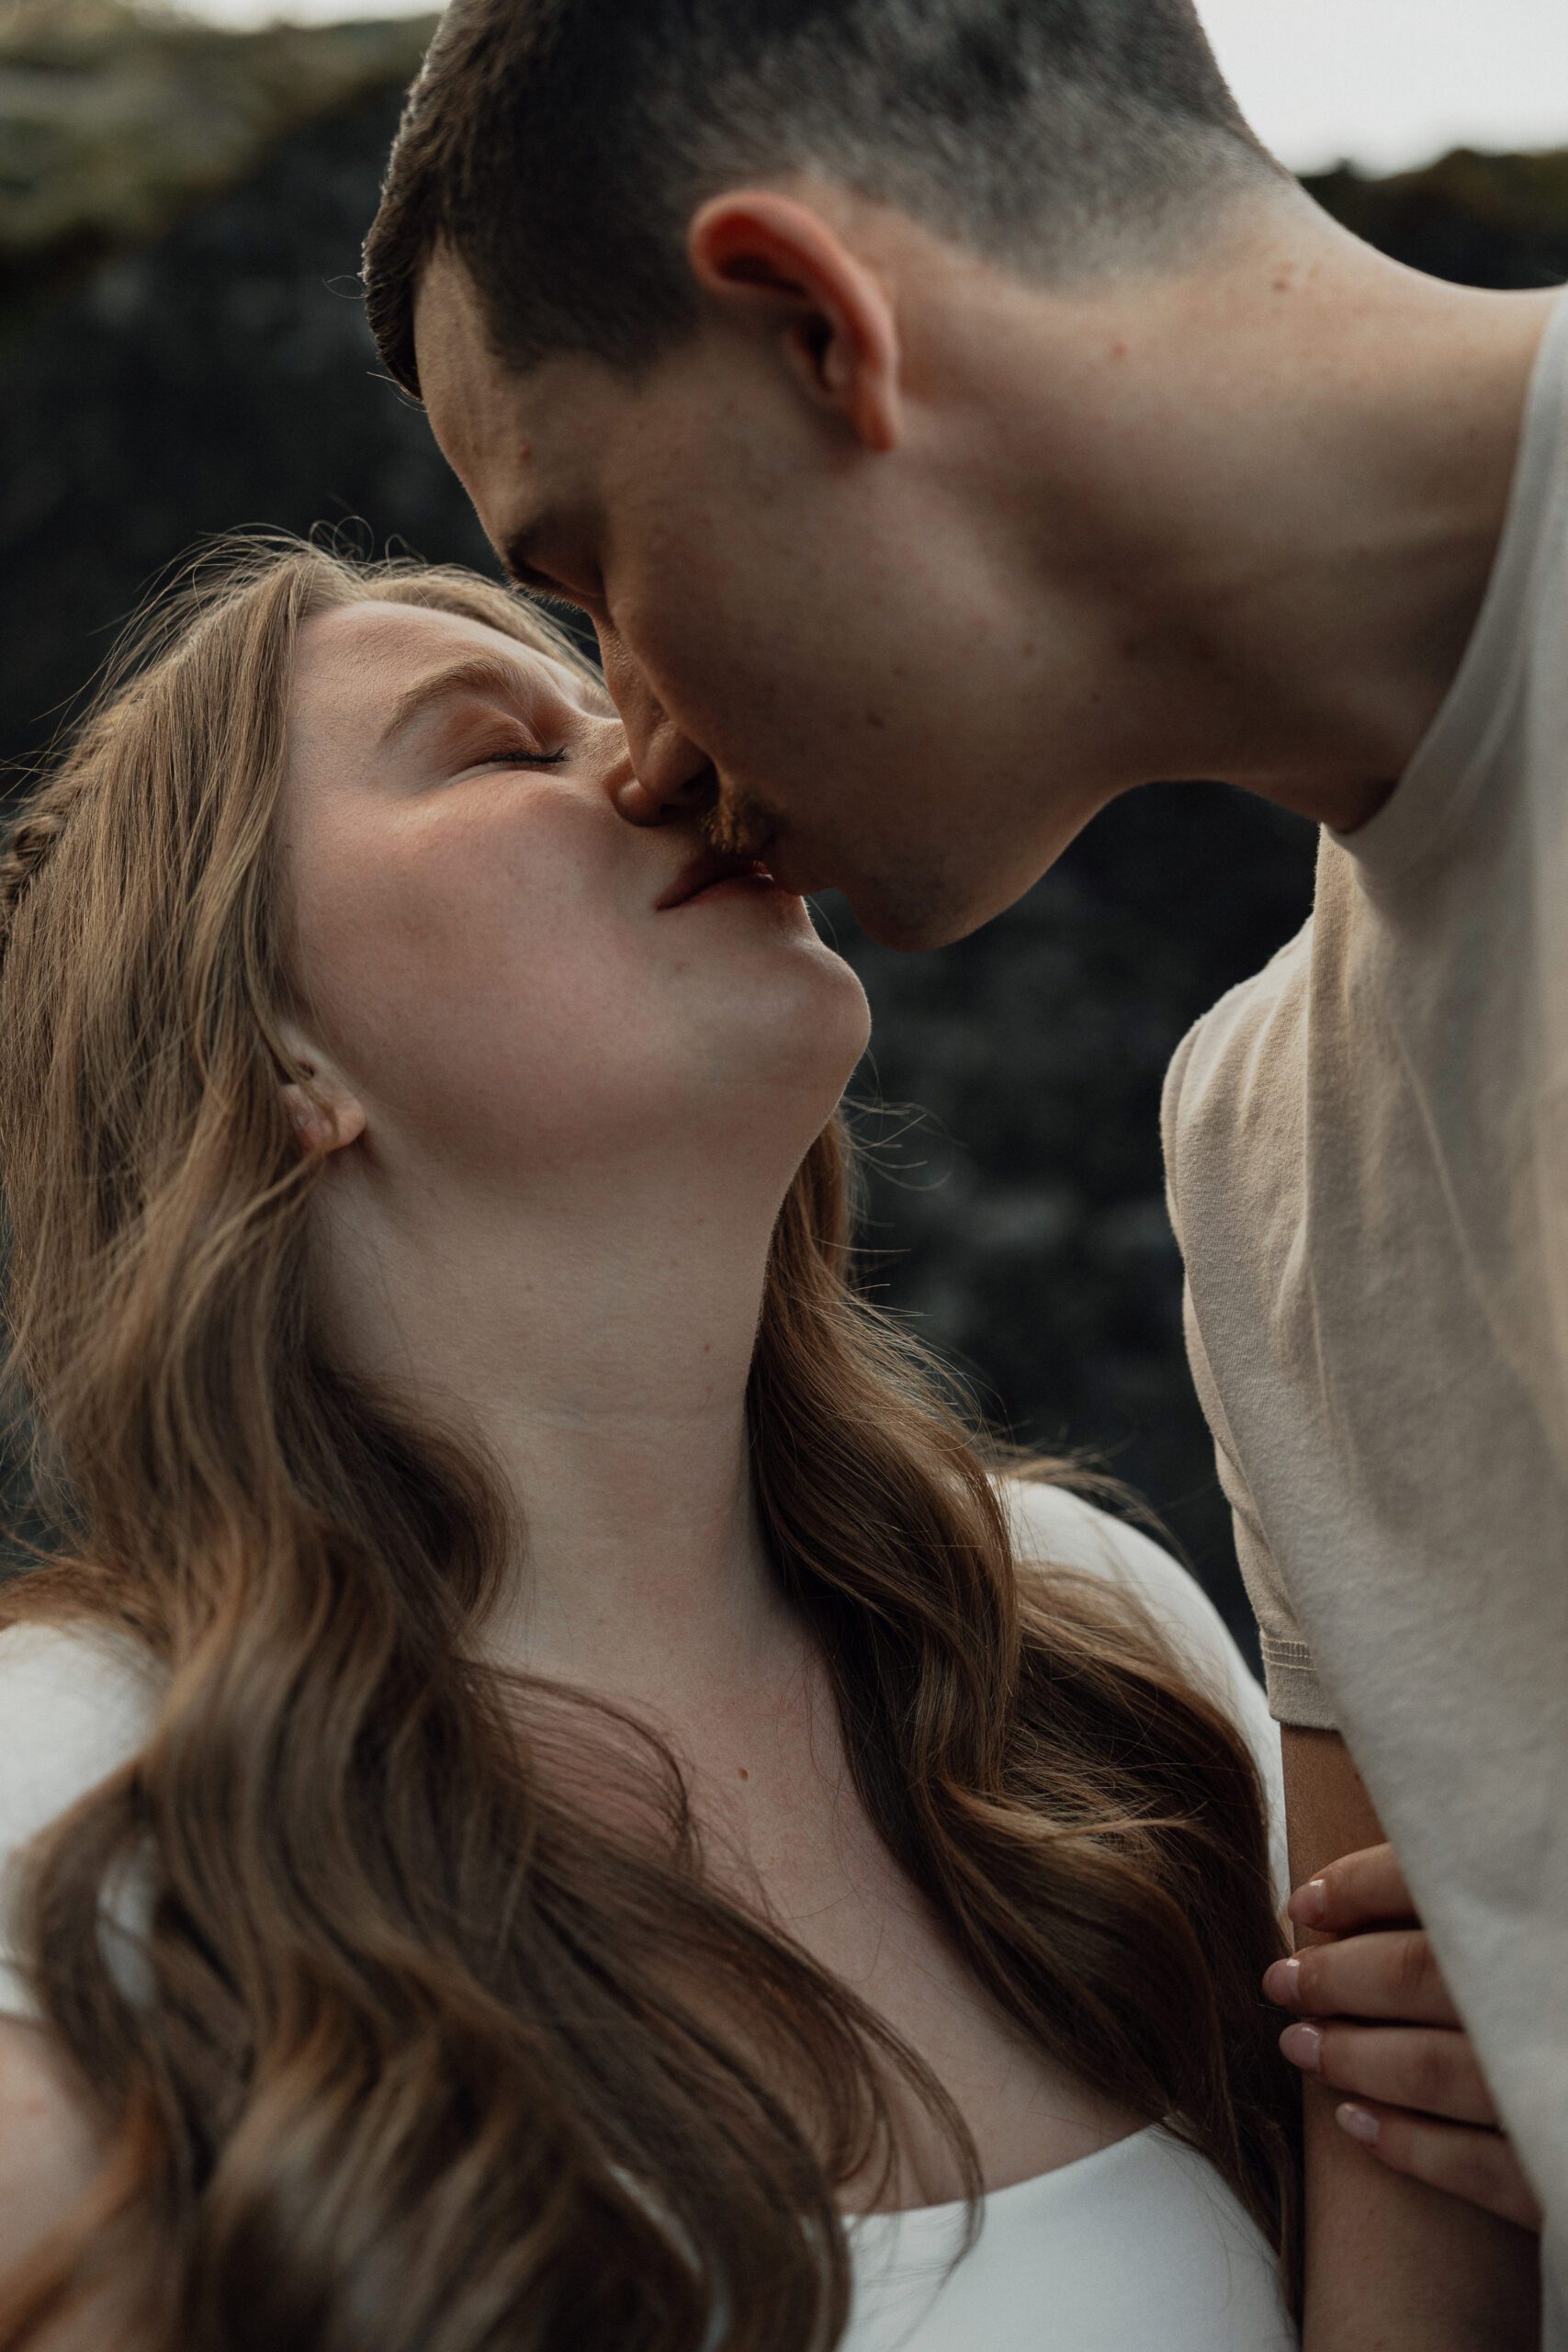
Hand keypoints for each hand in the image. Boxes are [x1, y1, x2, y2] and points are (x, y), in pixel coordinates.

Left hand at [1263, 1843, 1541, 2232]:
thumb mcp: (1552, 1890)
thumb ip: (1503, 1872)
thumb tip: (1419, 1830)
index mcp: (1556, 1914)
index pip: (1440, 1882)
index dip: (1360, 1887)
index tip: (1306, 1900)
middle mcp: (1558, 1994)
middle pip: (1424, 1978)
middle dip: (1338, 1978)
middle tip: (1283, 1980)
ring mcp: (1565, 2086)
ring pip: (1441, 2074)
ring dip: (1356, 2060)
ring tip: (1301, 2047)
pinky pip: (1487, 2172)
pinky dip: (1413, 2150)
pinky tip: (1359, 2128)